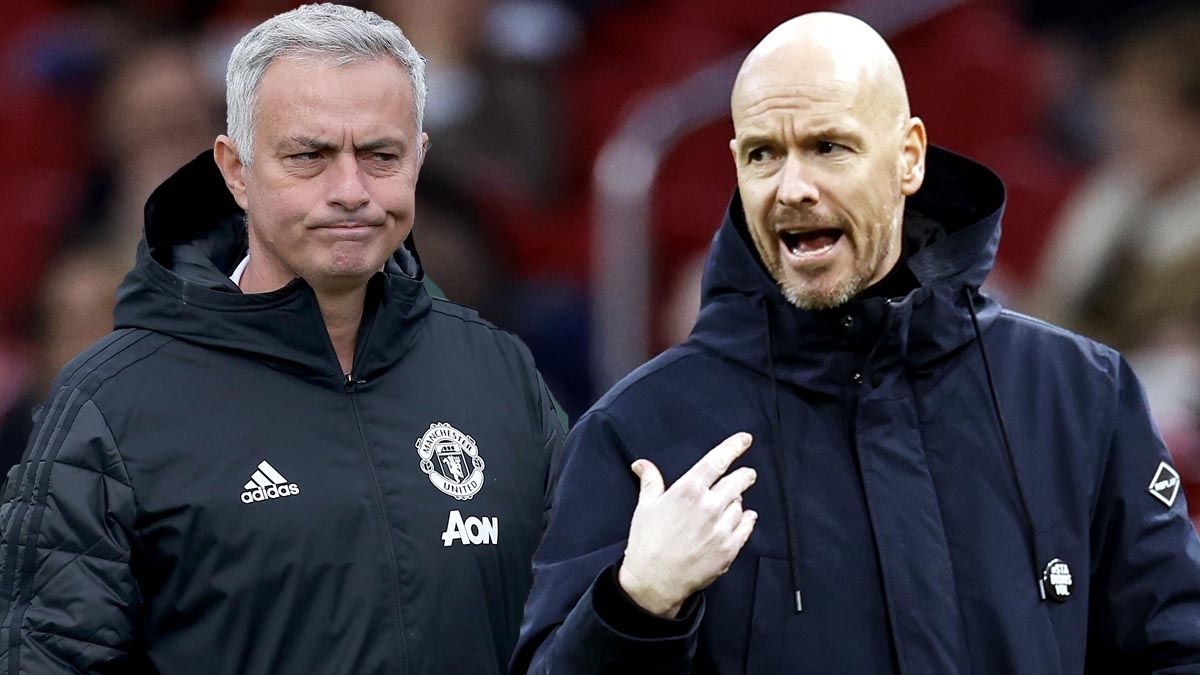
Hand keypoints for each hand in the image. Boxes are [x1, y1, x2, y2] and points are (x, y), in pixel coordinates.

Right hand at [617, 432, 757, 617]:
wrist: (654, 581)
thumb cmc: (647, 542)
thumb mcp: (645, 506)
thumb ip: (650, 481)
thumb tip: (642, 464)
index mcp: (689, 490)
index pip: (718, 460)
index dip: (734, 447)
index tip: (745, 439)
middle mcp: (709, 506)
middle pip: (737, 481)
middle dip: (745, 476)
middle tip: (747, 474)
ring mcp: (722, 528)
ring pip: (741, 505)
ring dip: (739, 501)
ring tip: (733, 503)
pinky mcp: (729, 549)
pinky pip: (746, 527)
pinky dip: (747, 520)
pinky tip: (745, 518)